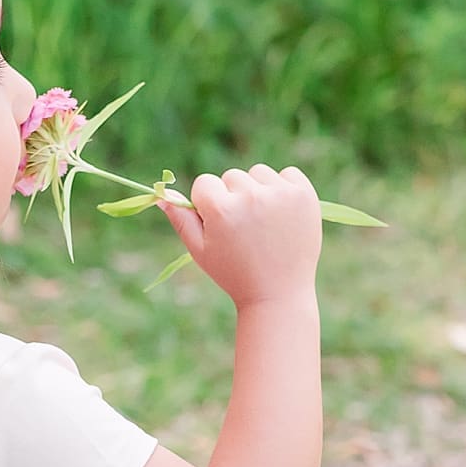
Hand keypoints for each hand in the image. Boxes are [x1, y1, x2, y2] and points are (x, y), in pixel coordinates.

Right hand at [162, 165, 321, 307]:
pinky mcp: (304, 195)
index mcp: (222, 210)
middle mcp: (251, 197)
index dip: (208, 205)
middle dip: (233, 197)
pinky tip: (283, 214)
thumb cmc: (234, 274)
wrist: (279, 293)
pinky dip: (285, 188)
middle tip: (245, 230)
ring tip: (264, 224)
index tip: (220, 226)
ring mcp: (280, 194)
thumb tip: (161, 194)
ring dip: (259, 191)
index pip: (205, 183)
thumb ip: (181, 220)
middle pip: (231, 177)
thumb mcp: (200, 251)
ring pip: (258, 173)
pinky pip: (288, 174)